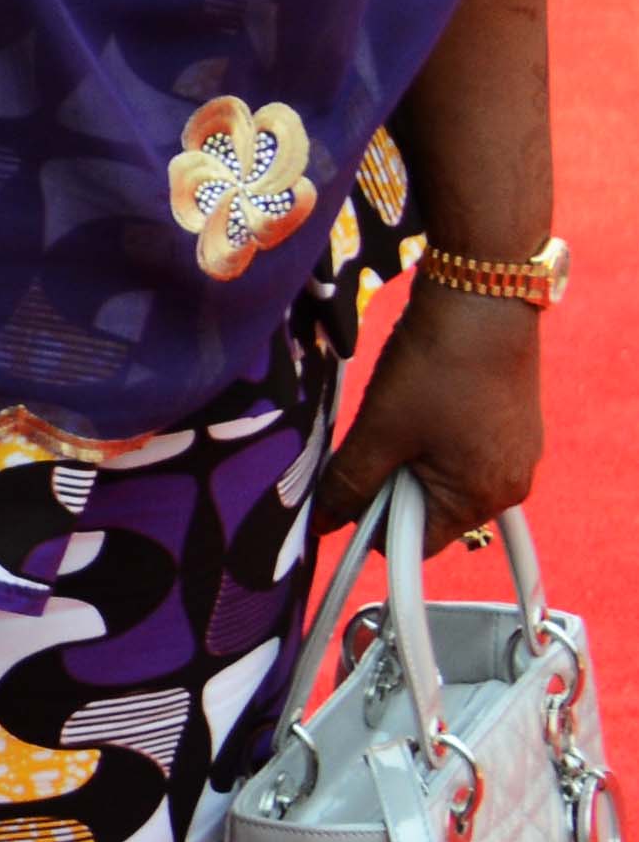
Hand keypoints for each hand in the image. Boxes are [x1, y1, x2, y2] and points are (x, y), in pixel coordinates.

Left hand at [331, 279, 555, 535]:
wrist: (482, 299)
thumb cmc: (434, 369)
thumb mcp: (380, 431)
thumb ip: (350, 483)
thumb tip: (325, 525)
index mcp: (483, 500)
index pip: (416, 541)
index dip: (373, 520)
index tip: (349, 483)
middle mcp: (510, 486)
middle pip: (430, 509)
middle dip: (393, 482)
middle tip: (375, 436)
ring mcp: (516, 453)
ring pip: (442, 475)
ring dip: (410, 454)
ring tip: (400, 410)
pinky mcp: (512, 424)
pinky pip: (461, 448)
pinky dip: (432, 433)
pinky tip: (421, 397)